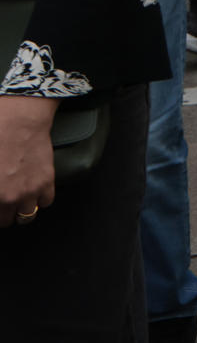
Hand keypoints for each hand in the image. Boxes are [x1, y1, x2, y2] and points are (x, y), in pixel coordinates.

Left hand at [0, 95, 56, 228]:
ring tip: (18, 201)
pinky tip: (34, 189)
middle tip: (2, 203)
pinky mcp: (45, 182)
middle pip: (6, 221)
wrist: (18, 122)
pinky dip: (40, 198)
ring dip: (21, 210)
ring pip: (26, 217)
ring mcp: (28, 192)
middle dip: (3, 214)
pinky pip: (46, 202)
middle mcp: (8, 197)